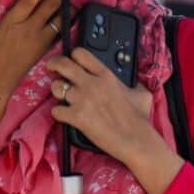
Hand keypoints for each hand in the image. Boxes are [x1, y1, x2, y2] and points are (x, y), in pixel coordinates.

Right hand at [0, 0, 59, 165]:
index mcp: (12, 21)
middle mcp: (29, 28)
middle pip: (50, 5)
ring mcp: (40, 39)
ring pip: (59, 17)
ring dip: (64, 7)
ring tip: (66, 0)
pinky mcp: (46, 48)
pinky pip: (59, 31)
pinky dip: (65, 22)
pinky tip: (66, 16)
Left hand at [46, 48, 183, 193]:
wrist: (135, 139)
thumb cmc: (139, 118)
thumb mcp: (141, 93)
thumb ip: (133, 84)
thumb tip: (134, 84)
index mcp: (105, 75)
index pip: (81, 54)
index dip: (73, 55)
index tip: (71, 59)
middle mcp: (91, 84)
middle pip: (63, 64)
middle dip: (54, 64)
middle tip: (51, 67)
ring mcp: (82, 99)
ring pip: (56, 87)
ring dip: (56, 91)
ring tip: (62, 96)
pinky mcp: (76, 117)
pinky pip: (56, 110)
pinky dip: (58, 113)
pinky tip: (65, 115)